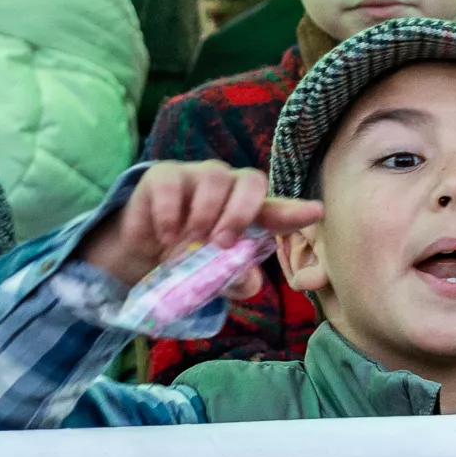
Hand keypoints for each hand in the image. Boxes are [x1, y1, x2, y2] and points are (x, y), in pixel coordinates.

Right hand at [77, 162, 323, 292]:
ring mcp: (196, 177)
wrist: (139, 257)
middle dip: (241, 212)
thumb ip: (235, 280)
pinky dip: (169, 213)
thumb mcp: (213, 280)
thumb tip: (249, 278)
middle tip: (222, 244)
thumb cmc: (186, 263)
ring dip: (205, 213)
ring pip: (215, 176)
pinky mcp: (164, 175)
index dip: (296, 211)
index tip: (317, 211)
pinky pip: (173, 183)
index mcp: (247, 214)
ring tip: (188, 240)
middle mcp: (227, 189)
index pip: (278, 209)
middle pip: (251, 181)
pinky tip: (164, 235)